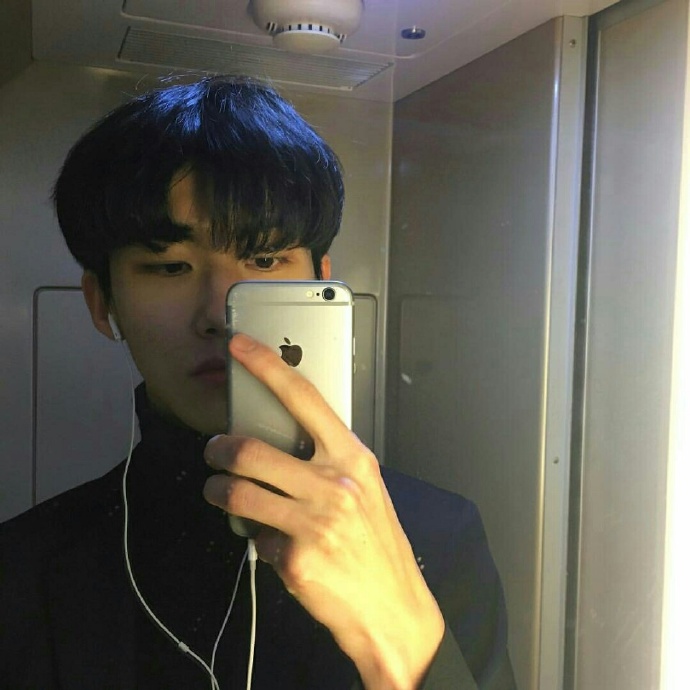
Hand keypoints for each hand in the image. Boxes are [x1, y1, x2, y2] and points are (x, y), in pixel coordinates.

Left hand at [203, 333, 443, 689]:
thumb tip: (282, 438)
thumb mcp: (364, 489)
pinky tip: (273, 544)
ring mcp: (314, 521)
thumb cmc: (378, 545)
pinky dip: (255, 537)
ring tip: (221, 492)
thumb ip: (327, 461)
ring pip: (238, 492)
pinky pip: (255, 536)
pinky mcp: (295, 558)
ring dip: (219, 491)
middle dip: (219, 450)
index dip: (266, 366)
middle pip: (252, 449)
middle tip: (213, 452)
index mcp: (353, 458)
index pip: (304, 398)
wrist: (394, 609)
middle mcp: (334, 483)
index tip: (238, 346)